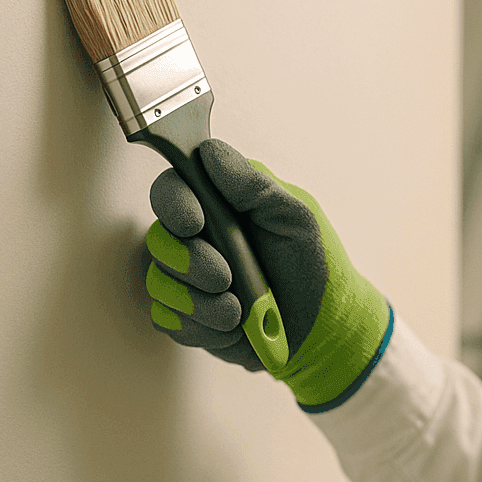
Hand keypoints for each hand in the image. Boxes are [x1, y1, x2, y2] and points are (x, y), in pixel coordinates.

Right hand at [144, 139, 392, 410]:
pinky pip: (168, 320)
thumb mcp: (295, 217)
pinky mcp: (187, 316)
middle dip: (191, 262)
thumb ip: (253, 186)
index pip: (173, 189)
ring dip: (200, 301)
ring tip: (238, 310)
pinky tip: (231, 327)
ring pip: (159, 284)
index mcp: (221, 204)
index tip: (195, 222)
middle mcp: (198, 238)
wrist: (324, 326)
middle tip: (225, 276)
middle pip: (158, 239)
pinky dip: (201, 326)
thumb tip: (210, 153)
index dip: (175, 204)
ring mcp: (188, 278)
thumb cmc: (313, 264)